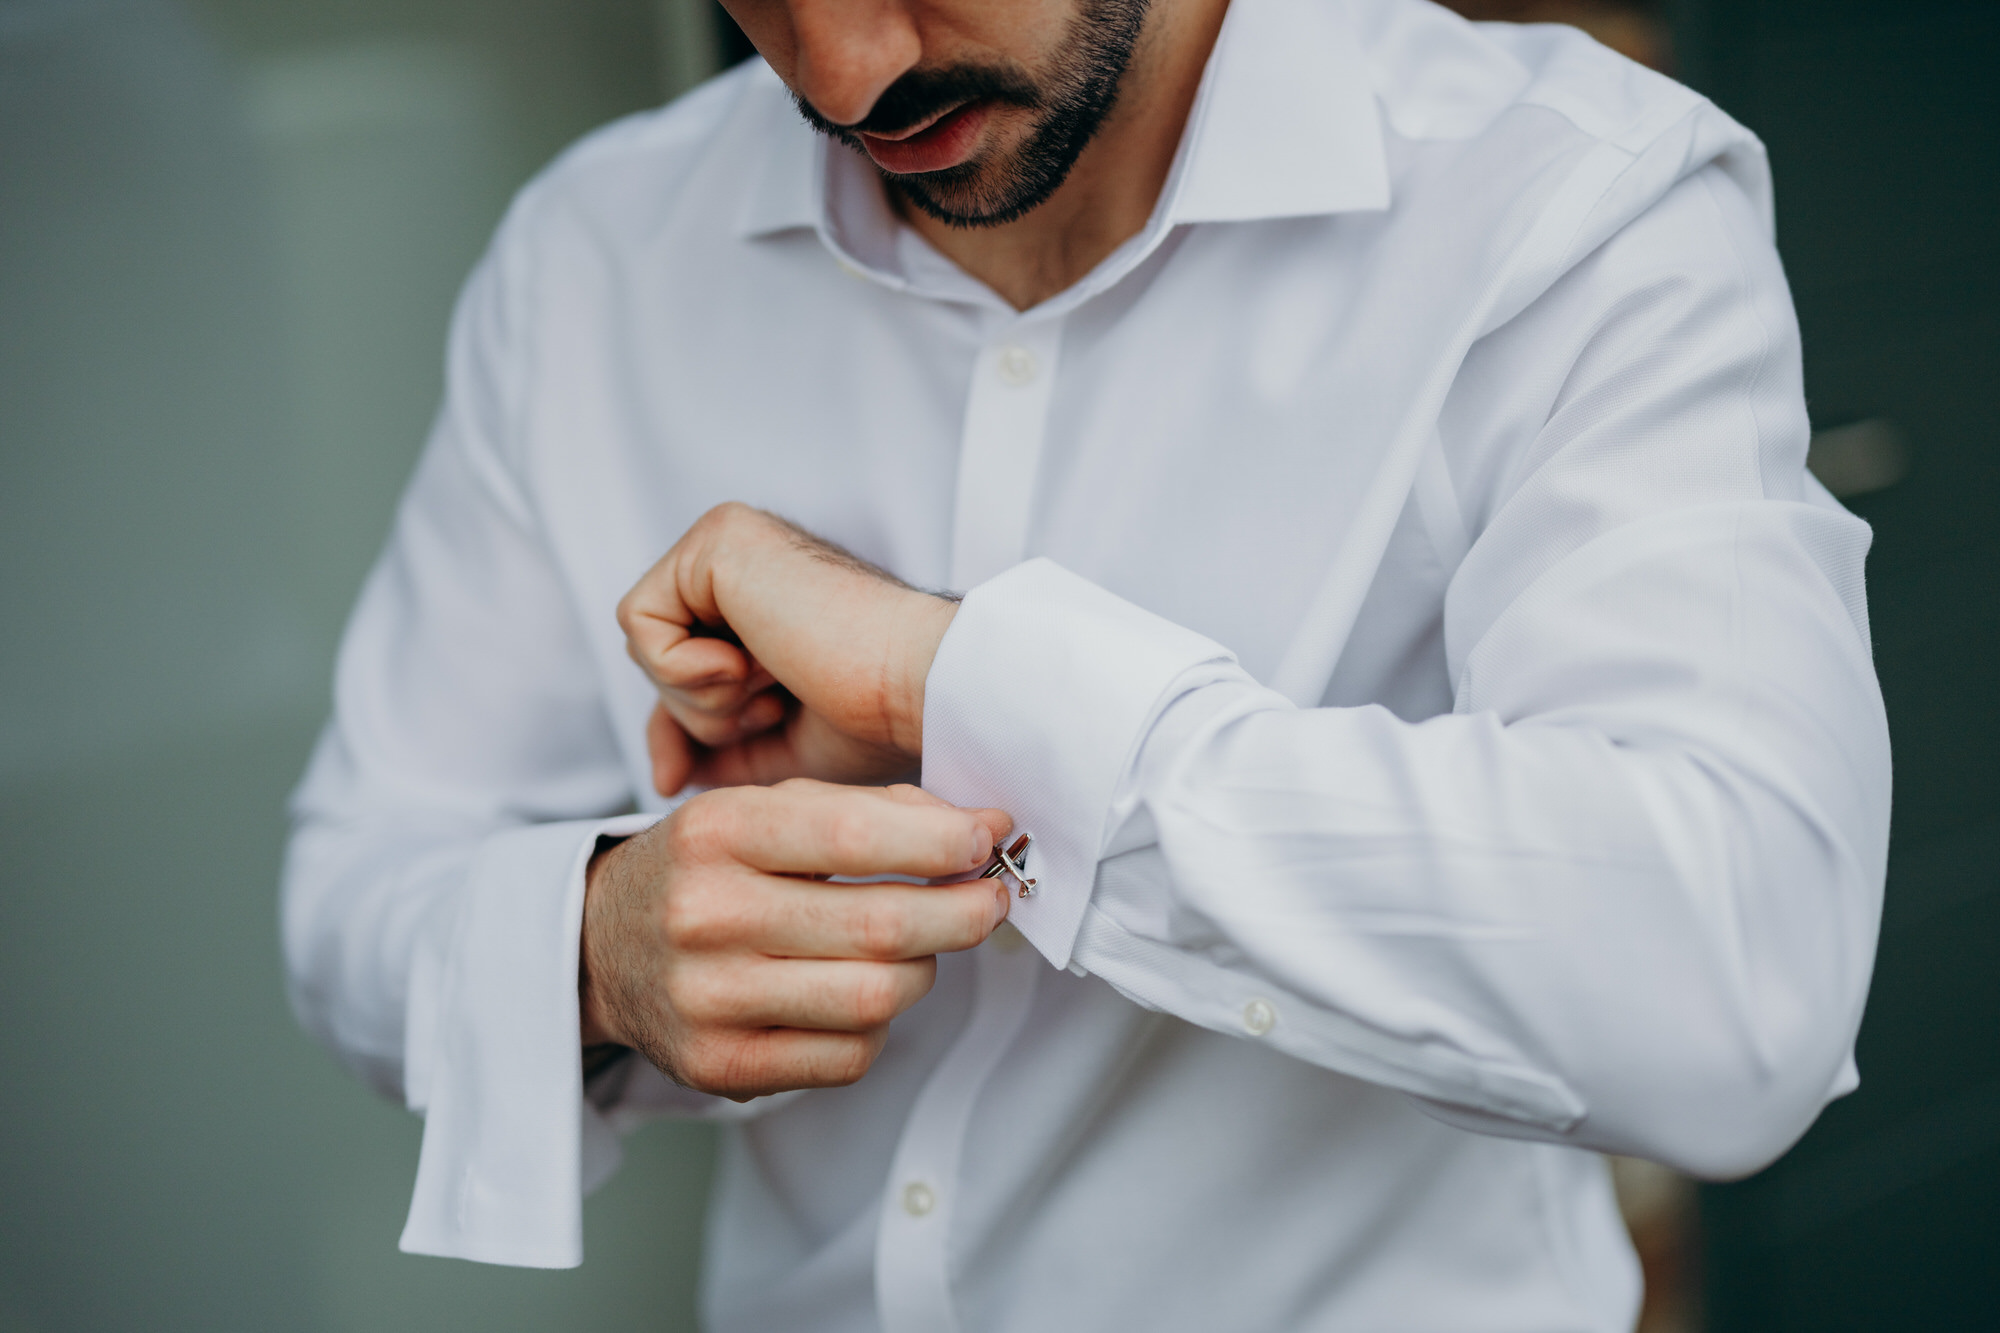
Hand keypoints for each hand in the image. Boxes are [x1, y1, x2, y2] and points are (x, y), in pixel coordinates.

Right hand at [581, 779, 1011, 1098]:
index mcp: (719, 830)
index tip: (989, 840)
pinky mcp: (719, 1064)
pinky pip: (850, 1056)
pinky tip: (864, 994)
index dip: (944, 843)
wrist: (600, 946)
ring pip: (878, 997)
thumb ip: (869, 809)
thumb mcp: (765, 808)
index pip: (857, 835)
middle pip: (883, 926)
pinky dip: (880, 1025)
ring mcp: (709, 998)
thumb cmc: (709, 867)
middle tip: (990, 899)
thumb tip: (978, 830)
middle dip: (963, 912)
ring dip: (924, 970)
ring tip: (921, 947)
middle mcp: (707, 913)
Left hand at [617, 503, 956, 793]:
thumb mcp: (779, 745)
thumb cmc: (877, 716)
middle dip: (698, 711)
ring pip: (646, 641)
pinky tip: (753, 663)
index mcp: (767, 595)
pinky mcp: (718, 538)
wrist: (919, 687)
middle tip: (774, 708)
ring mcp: (730, 540)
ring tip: (774, 683)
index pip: (680, 659)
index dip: (675, 725)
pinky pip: (639, 620)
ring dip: (702, 694)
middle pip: (658, 653)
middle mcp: (745, 558)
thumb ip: (719, 745)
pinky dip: (684, 668)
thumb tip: (668, 768)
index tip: (674, 778)